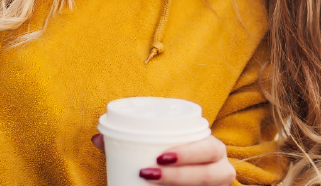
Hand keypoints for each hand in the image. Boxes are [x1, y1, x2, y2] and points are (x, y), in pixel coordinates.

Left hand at [92, 134, 235, 185]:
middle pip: (209, 175)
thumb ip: (135, 143)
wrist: (193, 176)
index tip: (159, 156)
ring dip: (180, 185)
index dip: (189, 153)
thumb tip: (98, 139)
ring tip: (149, 182)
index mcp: (213, 149)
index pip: (209, 148)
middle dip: (180, 175)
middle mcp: (222, 170)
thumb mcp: (164, 148)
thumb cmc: (178, 158)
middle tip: (148, 173)